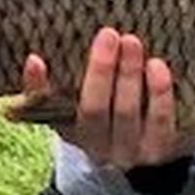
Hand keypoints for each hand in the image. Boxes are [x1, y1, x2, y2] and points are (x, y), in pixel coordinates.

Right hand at [24, 26, 194, 169]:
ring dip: (129, 75)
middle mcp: (96, 146)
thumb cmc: (105, 118)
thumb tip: (34, 59)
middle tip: (108, 34)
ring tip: (131, 41)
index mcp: (70, 131)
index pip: (45, 110)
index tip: (35, 59)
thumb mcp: (79, 109)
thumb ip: (56, 86)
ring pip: (126, 112)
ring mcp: (128, 151)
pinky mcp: (159, 150)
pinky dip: (158, 94)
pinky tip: (156, 65)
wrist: (144, 160)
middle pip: (94, 109)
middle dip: (101, 70)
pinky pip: (160, 122)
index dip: (38, 87)